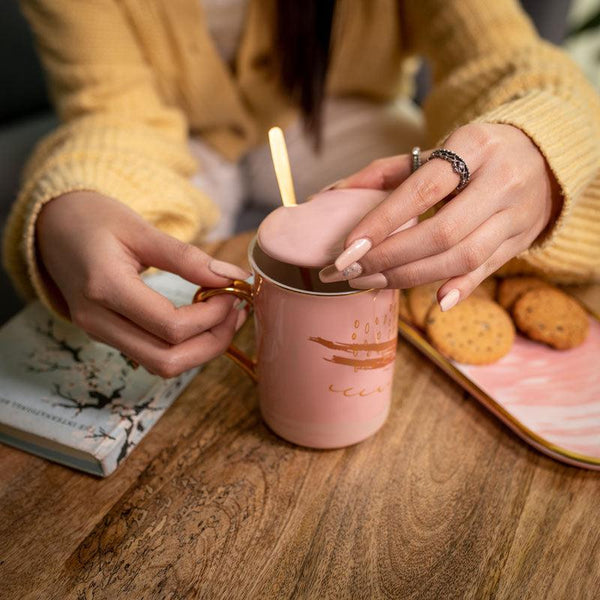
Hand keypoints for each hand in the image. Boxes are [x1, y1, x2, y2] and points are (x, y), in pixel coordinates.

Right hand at [36, 191, 249, 376]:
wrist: (52, 227)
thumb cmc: (94, 220)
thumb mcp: (140, 228)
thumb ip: (186, 256)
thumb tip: (231, 276)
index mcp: (104, 288)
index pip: (170, 327)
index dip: (212, 316)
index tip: (232, 291)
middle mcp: (97, 320)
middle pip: (168, 360)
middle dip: (213, 342)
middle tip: (235, 311)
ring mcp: (99, 333)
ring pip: (162, 366)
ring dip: (202, 349)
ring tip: (226, 317)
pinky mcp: (107, 335)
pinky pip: (152, 356)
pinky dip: (185, 347)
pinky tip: (203, 321)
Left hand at [319, 123, 560, 309]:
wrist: (543, 157)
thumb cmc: (475, 154)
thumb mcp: (438, 149)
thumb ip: (386, 172)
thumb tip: (334, 194)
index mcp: (475, 146)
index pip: (423, 189)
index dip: (383, 221)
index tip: (350, 246)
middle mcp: (501, 180)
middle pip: (442, 232)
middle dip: (391, 257)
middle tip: (353, 271)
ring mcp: (516, 214)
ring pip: (463, 256)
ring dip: (412, 276)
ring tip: (372, 281)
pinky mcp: (521, 240)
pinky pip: (489, 269)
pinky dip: (461, 287)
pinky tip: (435, 301)